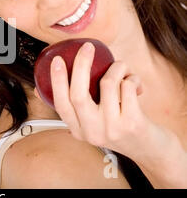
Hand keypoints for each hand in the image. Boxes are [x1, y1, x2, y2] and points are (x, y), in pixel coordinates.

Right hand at [41, 42, 169, 159]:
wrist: (152, 150)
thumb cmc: (120, 127)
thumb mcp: (93, 123)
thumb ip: (76, 107)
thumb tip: (46, 86)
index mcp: (78, 130)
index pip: (61, 104)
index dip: (57, 80)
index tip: (57, 60)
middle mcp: (92, 132)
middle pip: (78, 94)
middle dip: (81, 65)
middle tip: (87, 47)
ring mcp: (112, 129)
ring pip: (107, 84)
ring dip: (116, 68)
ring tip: (121, 67)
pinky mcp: (132, 124)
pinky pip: (126, 87)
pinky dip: (131, 78)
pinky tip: (134, 83)